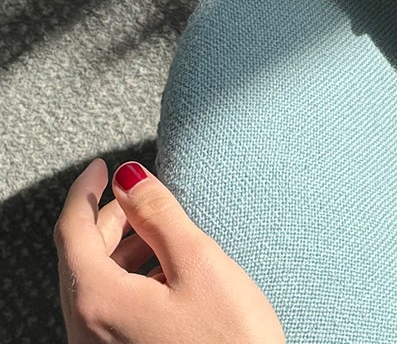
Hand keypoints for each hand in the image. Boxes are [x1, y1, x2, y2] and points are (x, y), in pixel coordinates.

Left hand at [54, 157, 285, 343]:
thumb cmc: (229, 341)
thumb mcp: (198, 263)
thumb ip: (159, 215)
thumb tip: (130, 180)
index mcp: (97, 301)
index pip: (71, 231)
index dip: (86, 191)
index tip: (102, 167)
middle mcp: (85, 332)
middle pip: (79, 260)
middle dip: (106, 219)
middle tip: (136, 195)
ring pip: (93, 287)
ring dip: (119, 251)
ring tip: (158, 232)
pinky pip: (107, 313)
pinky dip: (126, 281)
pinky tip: (163, 275)